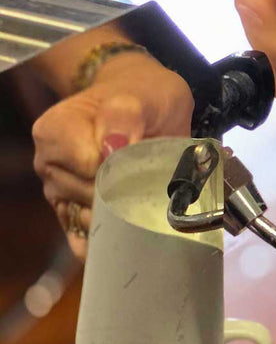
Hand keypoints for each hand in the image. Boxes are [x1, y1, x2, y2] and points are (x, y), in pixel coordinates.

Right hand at [32, 54, 193, 258]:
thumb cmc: (141, 96)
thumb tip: (112, 148)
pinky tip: (123, 247)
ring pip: (87, 220)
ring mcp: (62, 189)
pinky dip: (103, 242)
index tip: (145, 168)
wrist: (145, 102)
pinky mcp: (78, 206)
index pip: (87, 170)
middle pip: (88, 199)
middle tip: (156, 195)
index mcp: (55, 133)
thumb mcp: (139, 96)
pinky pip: (83, 234)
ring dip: (118, 225)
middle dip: (123, 201)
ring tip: (147, 219)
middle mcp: (51, 164)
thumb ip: (124, 116)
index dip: (120, 173)